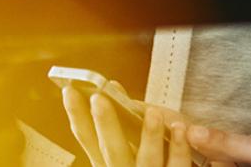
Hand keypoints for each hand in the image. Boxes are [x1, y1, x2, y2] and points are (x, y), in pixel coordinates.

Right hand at [61, 85, 195, 166]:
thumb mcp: (121, 159)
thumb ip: (116, 138)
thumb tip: (111, 98)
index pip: (90, 142)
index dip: (79, 118)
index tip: (70, 91)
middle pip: (112, 152)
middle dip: (105, 125)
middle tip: (99, 98)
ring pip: (147, 162)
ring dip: (149, 137)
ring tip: (152, 112)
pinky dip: (178, 148)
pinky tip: (180, 129)